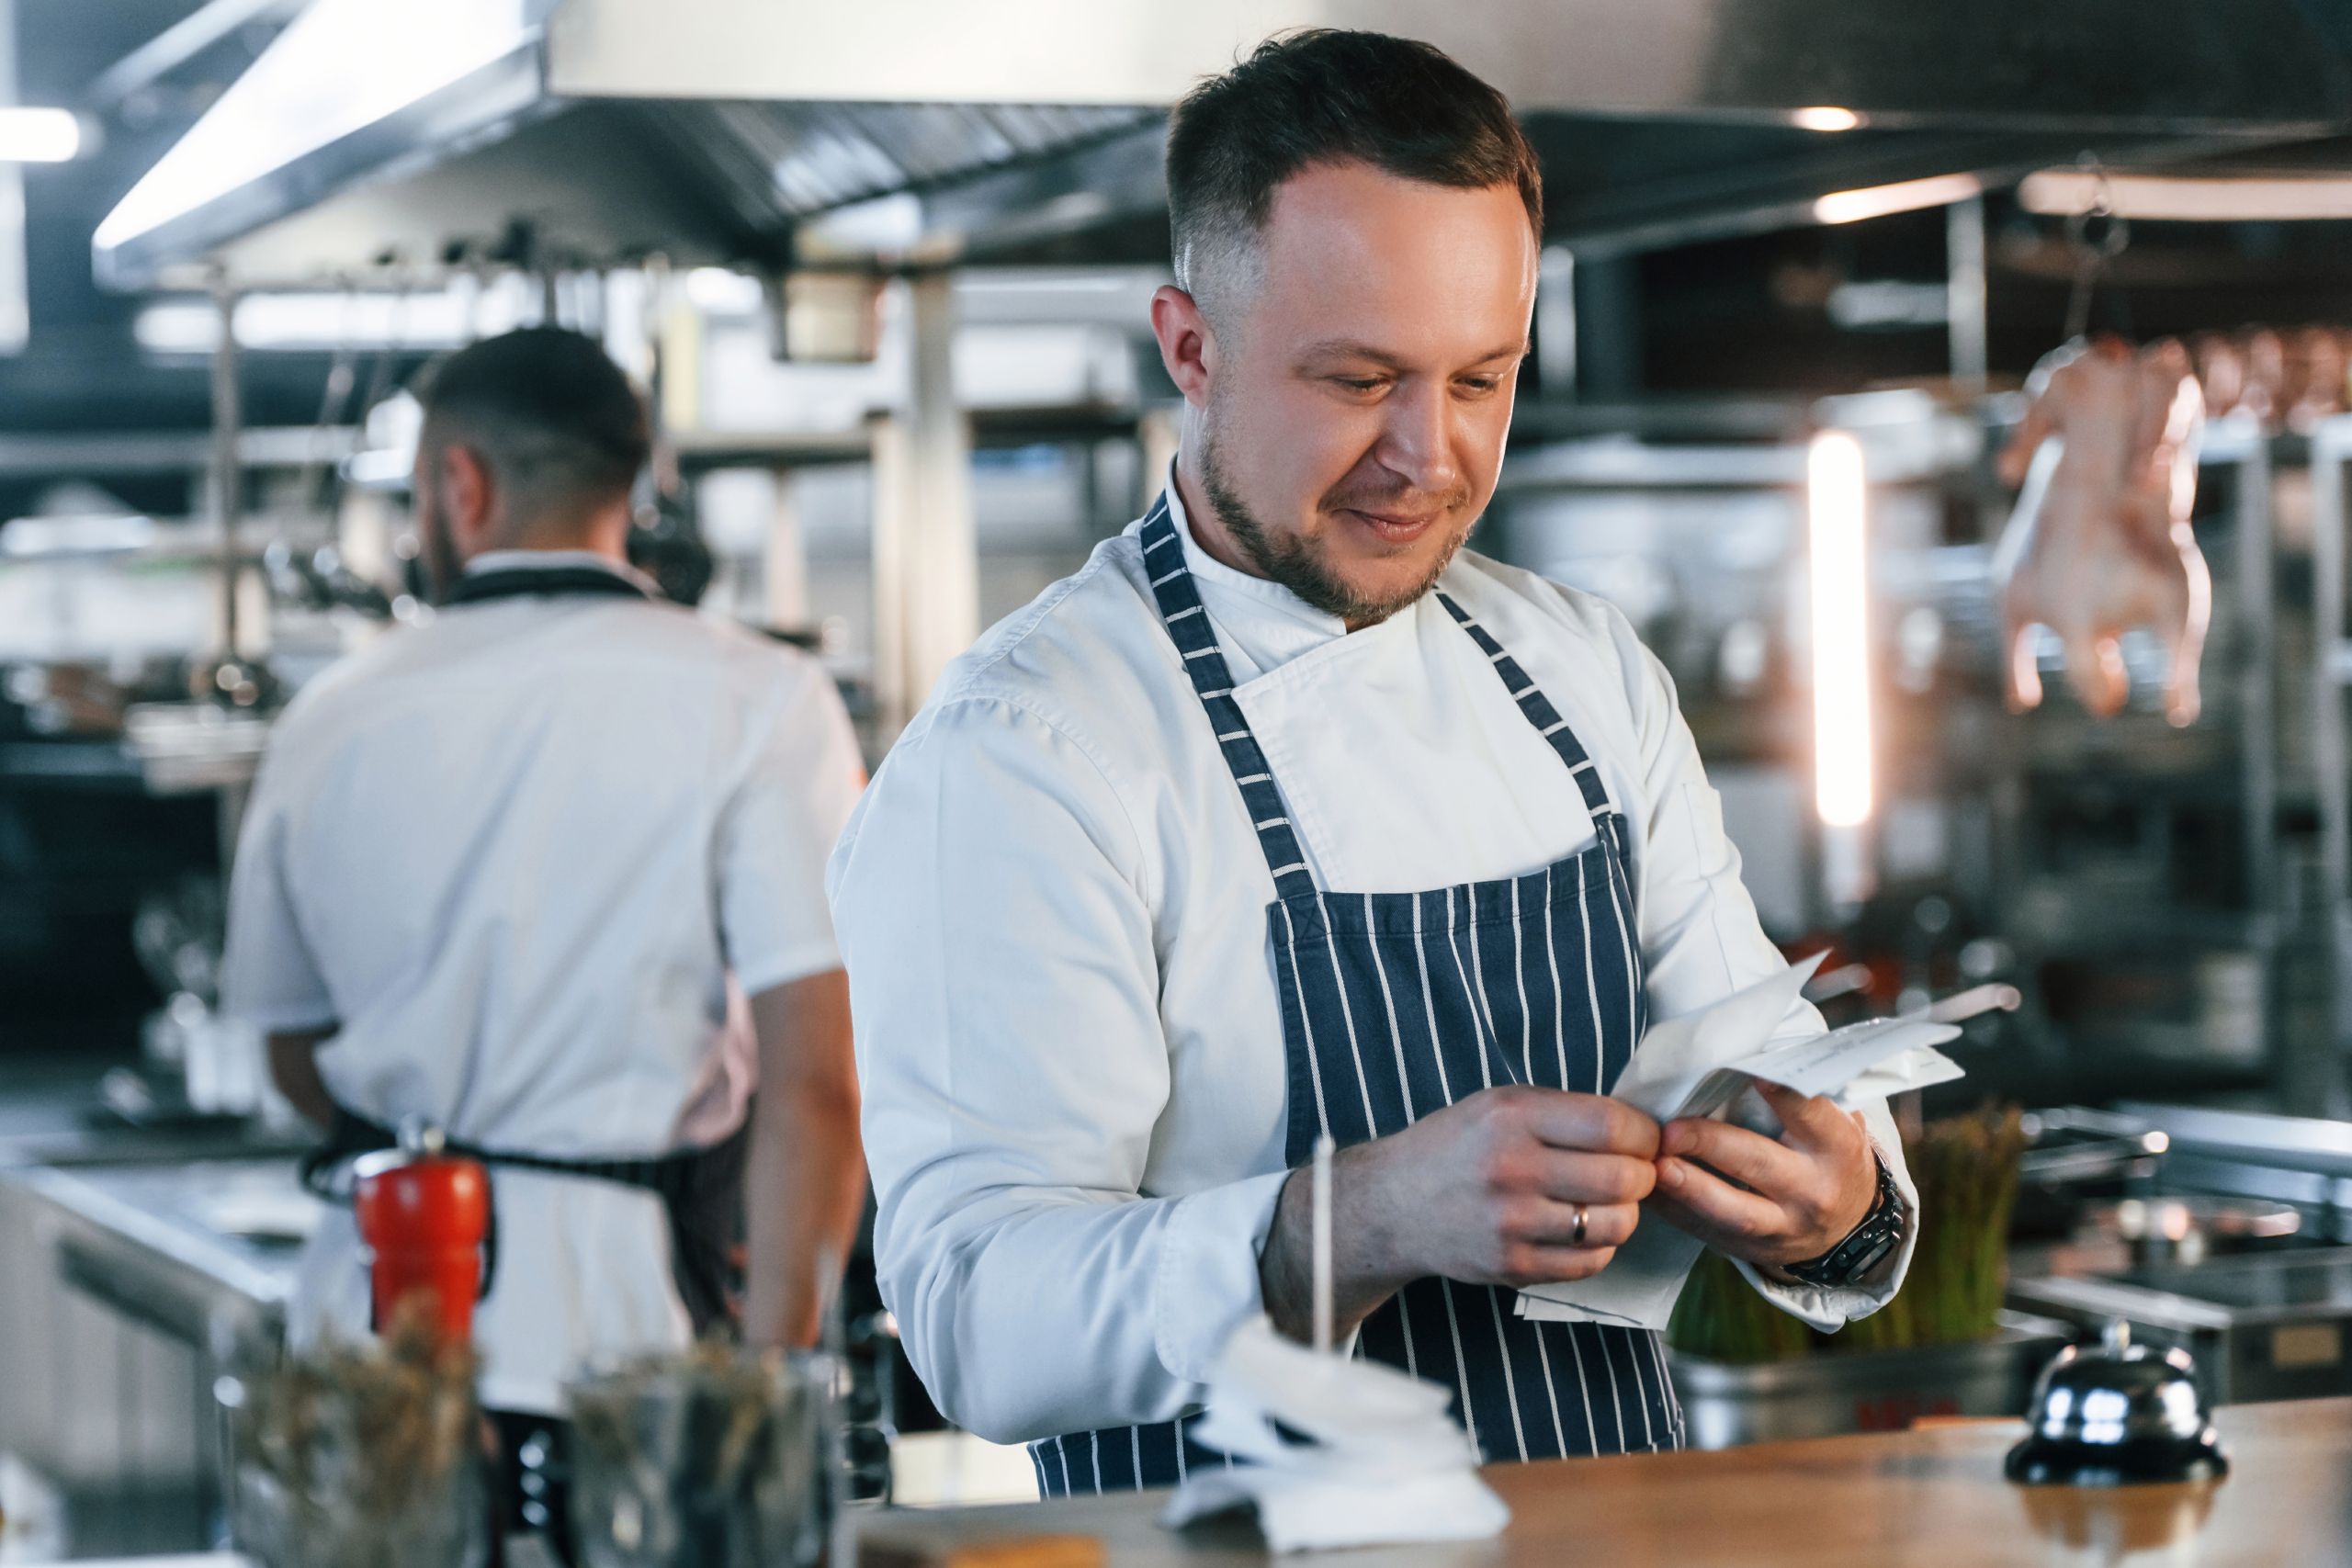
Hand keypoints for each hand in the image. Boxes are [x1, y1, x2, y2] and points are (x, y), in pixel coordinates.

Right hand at [1260, 1086, 1659, 1343]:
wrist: (1391, 1204)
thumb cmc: (1455, 1147)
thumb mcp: (1498, 1105)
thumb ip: (1563, 1113)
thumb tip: (1643, 1129)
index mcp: (1511, 1116)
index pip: (1611, 1125)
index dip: (1645, 1133)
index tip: (1646, 1138)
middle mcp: (1510, 1168)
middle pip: (1621, 1178)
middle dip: (1643, 1175)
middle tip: (1636, 1172)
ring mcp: (1510, 1223)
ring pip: (1613, 1224)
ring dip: (1625, 1213)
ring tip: (1609, 1202)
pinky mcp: (1510, 1265)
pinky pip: (1588, 1262)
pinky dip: (1600, 1247)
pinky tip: (1583, 1230)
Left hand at [1647, 1081, 1877, 1269]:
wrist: (1848, 1225)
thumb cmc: (1826, 1155)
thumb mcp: (1832, 1124)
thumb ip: (1798, 1097)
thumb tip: (1741, 1055)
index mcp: (1835, 1147)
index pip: (1810, 1115)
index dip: (1782, 1095)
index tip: (1749, 1072)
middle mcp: (1813, 1190)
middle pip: (1759, 1164)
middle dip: (1710, 1144)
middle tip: (1670, 1129)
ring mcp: (1784, 1227)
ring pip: (1735, 1212)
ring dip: (1689, 1188)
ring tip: (1654, 1167)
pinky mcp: (1754, 1250)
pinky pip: (1707, 1232)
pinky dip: (1673, 1210)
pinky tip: (1644, 1189)